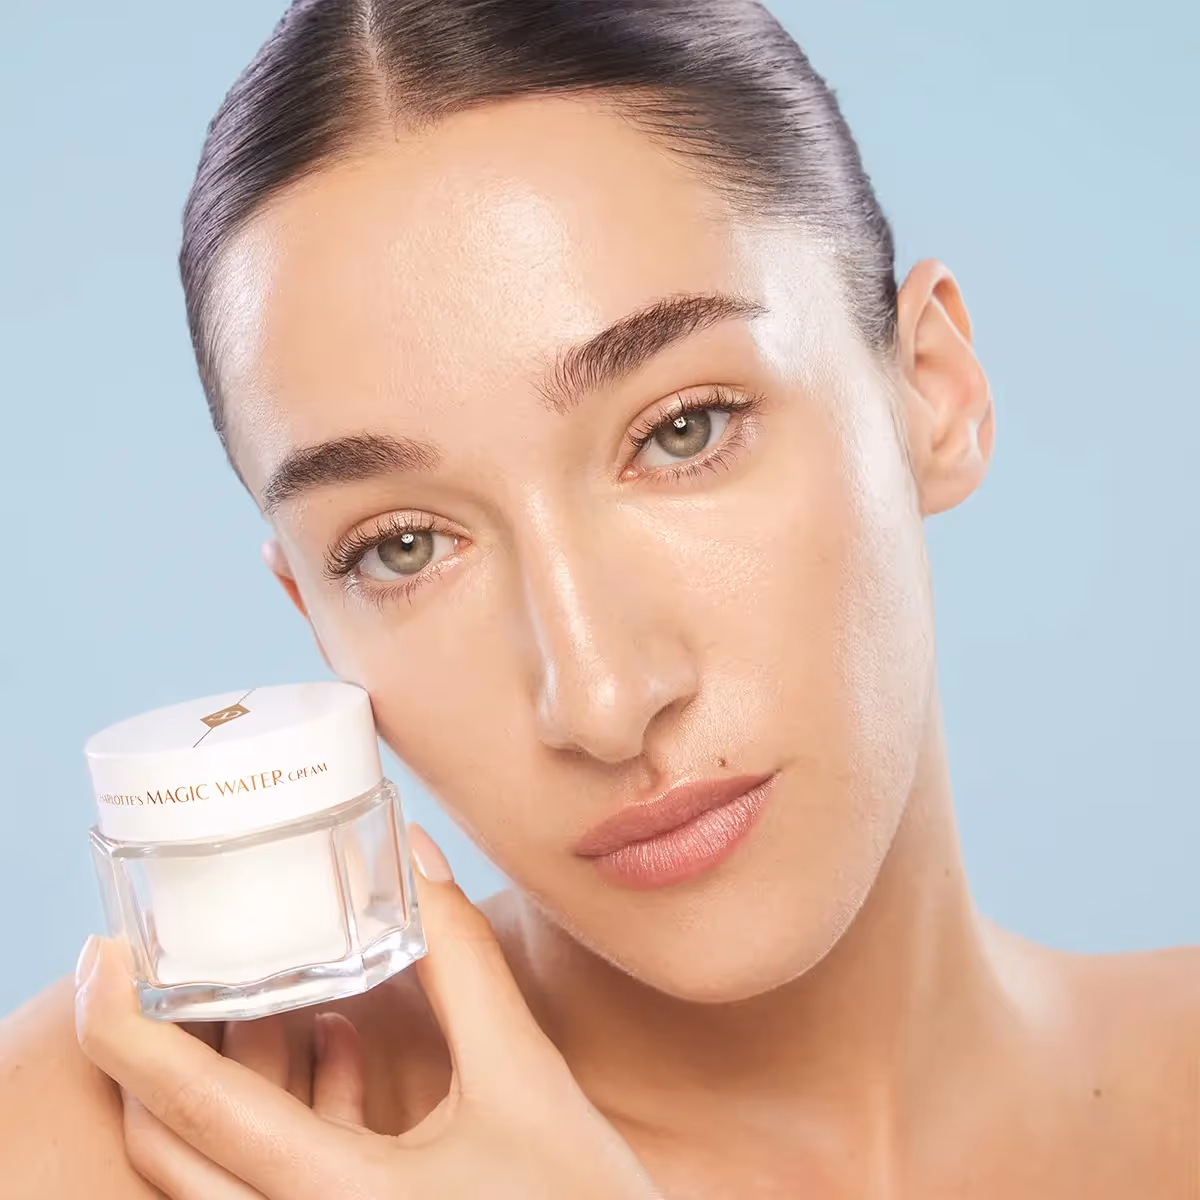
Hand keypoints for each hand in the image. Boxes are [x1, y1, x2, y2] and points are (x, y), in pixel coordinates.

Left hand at [74, 823, 660, 1199]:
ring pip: (211, 1166)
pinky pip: (263, 1181)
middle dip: (156, 1045)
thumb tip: (413, 857)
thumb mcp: (524, 1077)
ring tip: (265, 986)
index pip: (190, 1109)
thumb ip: (462, 961)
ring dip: (223, 1073)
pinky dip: (276, 1109)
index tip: (102, 954)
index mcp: (336, 1198)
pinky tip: (331, 1044)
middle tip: (170, 959)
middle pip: (170, 1145)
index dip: (123, 1028)